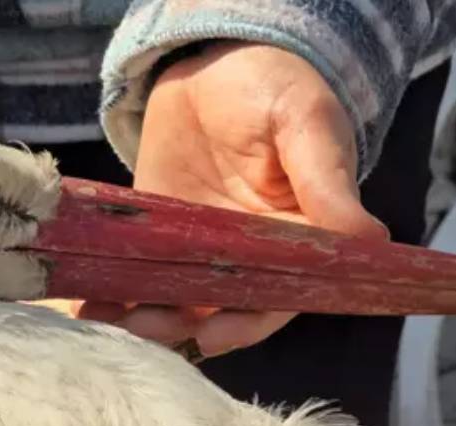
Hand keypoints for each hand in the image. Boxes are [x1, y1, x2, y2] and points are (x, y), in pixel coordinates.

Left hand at [74, 41, 388, 358]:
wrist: (215, 65)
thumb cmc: (275, 87)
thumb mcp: (305, 123)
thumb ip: (326, 181)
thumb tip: (369, 241)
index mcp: (301, 241)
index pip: (281, 297)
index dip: (249, 319)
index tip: (215, 331)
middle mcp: (254, 260)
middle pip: (222, 312)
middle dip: (183, 327)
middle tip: (142, 329)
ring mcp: (205, 254)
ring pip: (179, 304)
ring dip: (144, 320)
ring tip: (106, 321)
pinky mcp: (162, 242)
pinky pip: (141, 278)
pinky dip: (115, 296)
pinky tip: (86, 305)